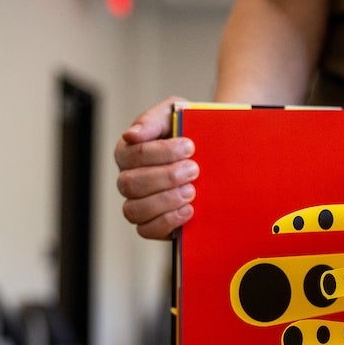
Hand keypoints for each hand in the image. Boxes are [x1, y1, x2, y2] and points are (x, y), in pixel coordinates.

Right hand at [115, 97, 197, 239]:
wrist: (214, 152)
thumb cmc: (190, 131)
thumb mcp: (175, 113)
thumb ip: (154, 119)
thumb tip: (132, 135)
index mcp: (130, 151)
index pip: (134, 153)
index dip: (162, 152)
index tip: (190, 146)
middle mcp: (129, 179)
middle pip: (130, 184)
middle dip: (166, 177)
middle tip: (194, 170)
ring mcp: (139, 203)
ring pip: (134, 210)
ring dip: (165, 201)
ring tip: (192, 192)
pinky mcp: (153, 223)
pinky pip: (147, 230)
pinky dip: (167, 222)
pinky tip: (189, 210)